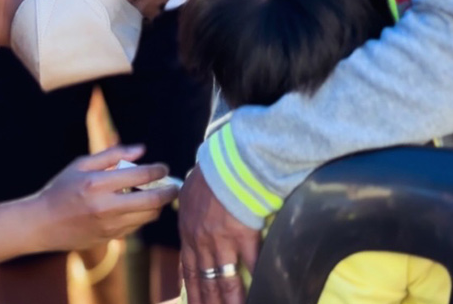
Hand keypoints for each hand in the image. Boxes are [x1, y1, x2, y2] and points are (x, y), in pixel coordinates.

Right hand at [34, 145, 178, 251]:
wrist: (42, 224)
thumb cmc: (61, 189)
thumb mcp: (81, 164)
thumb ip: (113, 155)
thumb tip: (142, 150)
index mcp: (97, 184)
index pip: (140, 176)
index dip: (158, 170)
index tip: (163, 168)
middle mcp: (105, 206)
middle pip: (152, 201)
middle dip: (169, 191)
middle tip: (174, 185)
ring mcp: (109, 226)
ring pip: (148, 216)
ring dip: (158, 205)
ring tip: (157, 194)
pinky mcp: (110, 238)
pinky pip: (136, 226)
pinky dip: (143, 215)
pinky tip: (138, 207)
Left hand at [179, 167, 261, 303]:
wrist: (226, 162)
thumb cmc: (209, 174)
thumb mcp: (189, 196)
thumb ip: (190, 214)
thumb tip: (192, 221)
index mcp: (188, 233)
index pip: (189, 270)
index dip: (193, 292)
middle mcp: (202, 242)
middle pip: (205, 282)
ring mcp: (222, 240)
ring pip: (227, 280)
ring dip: (232, 301)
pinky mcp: (244, 234)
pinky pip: (252, 263)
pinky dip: (258, 278)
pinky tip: (264, 289)